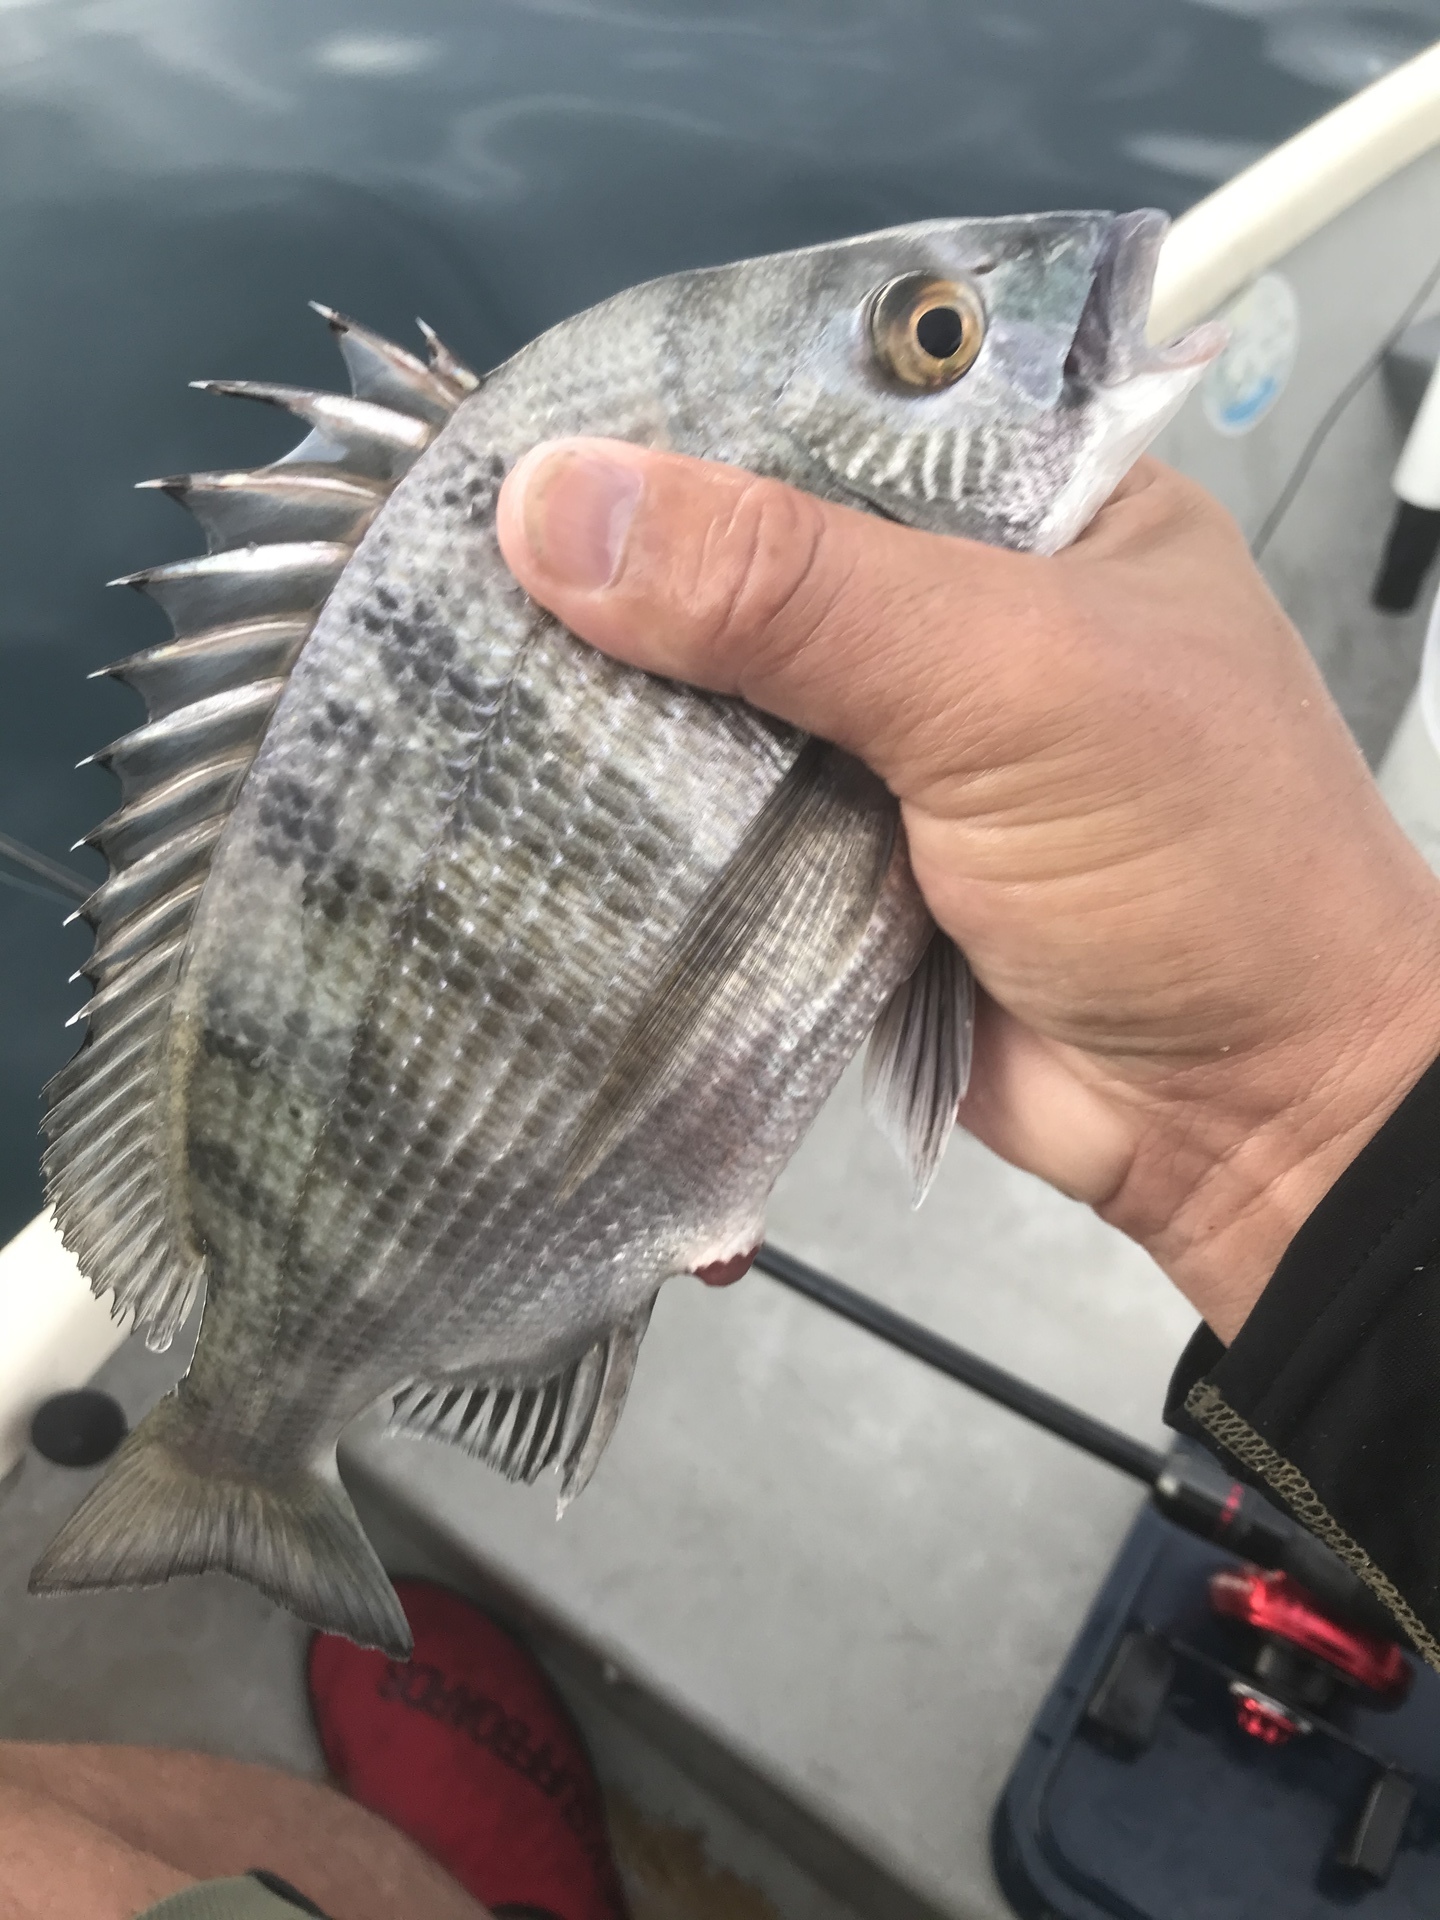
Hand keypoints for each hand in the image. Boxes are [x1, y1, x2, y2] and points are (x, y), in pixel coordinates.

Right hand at [497, 441, 1439, 1340]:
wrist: (1250, 1123)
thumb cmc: (1193, 865)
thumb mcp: (1009, 683)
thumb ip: (793, 593)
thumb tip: (550, 504)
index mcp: (1035, 503)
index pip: (825, 412)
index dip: (671, 418)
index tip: (505, 432)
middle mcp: (955, 609)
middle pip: (747, 558)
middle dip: (614, 574)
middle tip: (431, 564)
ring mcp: (892, 745)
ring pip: (714, 695)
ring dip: (607, 702)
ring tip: (436, 669)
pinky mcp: (841, 864)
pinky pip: (713, 819)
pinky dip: (635, 818)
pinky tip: (514, 788)